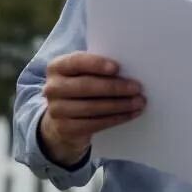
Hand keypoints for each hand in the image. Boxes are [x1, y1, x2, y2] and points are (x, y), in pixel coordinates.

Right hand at [38, 52, 144, 166]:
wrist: (61, 120)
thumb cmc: (80, 88)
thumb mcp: (82, 74)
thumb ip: (97, 68)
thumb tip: (129, 68)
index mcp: (57, 67)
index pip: (76, 62)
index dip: (96, 64)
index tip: (117, 68)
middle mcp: (52, 88)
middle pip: (86, 86)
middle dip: (114, 87)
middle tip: (137, 87)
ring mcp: (56, 110)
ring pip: (92, 107)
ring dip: (119, 105)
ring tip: (139, 102)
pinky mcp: (65, 129)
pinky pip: (94, 124)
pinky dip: (115, 119)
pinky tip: (130, 114)